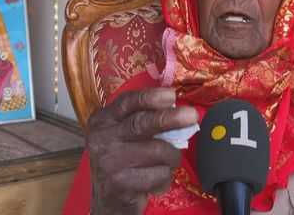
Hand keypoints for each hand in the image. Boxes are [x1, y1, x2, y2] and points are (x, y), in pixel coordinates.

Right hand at [85, 87, 197, 214]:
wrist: (109, 200)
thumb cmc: (124, 159)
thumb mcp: (125, 135)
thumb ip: (143, 119)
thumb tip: (176, 108)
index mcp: (103, 120)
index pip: (127, 102)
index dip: (150, 97)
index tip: (171, 95)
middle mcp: (101, 139)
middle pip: (141, 123)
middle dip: (170, 118)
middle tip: (192, 115)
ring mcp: (110, 162)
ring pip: (158, 150)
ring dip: (172, 156)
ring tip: (167, 162)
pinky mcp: (122, 183)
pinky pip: (159, 173)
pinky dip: (166, 177)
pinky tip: (156, 180)